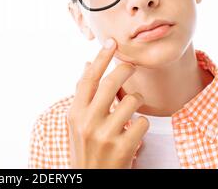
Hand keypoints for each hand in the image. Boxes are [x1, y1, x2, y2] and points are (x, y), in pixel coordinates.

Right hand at [67, 39, 148, 168]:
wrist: (89, 180)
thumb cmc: (85, 147)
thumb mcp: (76, 121)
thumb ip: (83, 94)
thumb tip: (88, 64)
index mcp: (75, 113)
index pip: (89, 79)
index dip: (101, 57)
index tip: (112, 42)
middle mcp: (87, 122)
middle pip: (110, 83)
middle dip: (125, 69)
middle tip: (132, 65)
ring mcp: (104, 136)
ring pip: (130, 101)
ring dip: (137, 99)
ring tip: (134, 105)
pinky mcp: (122, 149)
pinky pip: (142, 123)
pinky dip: (142, 123)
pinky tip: (135, 129)